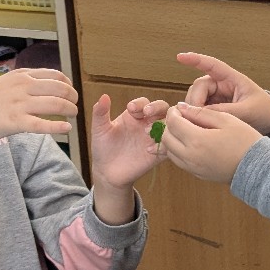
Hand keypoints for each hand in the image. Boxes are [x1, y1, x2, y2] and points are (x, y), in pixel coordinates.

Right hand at [0, 67, 79, 139]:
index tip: (71, 92)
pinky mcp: (16, 122)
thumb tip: (47, 83)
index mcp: (22, 76)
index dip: (69, 84)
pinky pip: (42, 124)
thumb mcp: (7, 82)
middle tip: (75, 105)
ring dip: (70, 110)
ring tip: (73, 116)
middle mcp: (23, 87)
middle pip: (60, 89)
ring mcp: (20, 104)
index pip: (56, 75)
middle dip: (73, 97)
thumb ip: (26, 81)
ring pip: (56, 104)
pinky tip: (67, 129)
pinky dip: (58, 127)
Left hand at [89, 94, 169, 224]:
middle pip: (162, 109)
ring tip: (148, 132)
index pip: (143, 103)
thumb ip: (100, 113)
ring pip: (169, 125)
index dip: (140, 103)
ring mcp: (154, 138)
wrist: (107, 173)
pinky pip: (168, 146)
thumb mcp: (100, 130)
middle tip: (147, 113)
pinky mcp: (158, 153)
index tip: (131, 108)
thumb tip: (103, 96)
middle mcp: (147, 124)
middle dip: (157, 107)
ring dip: (162, 124)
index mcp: (134, 116)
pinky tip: (149, 150)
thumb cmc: (103, 148)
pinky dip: (164, 145)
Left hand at [161, 101, 262, 183]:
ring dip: (172, 138)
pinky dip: (178, 150)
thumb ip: (201, 112)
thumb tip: (182, 107)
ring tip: (185, 129)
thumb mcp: (226, 119)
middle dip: (170, 125)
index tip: (180, 108)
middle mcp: (190, 156)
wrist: (256, 167)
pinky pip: (178, 161)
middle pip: (166, 138)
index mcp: (197, 140)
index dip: (173, 112)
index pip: (173, 123)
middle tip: (181, 117)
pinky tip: (190, 142)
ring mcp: (192, 168)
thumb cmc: (245, 141)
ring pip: (169, 151)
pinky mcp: (196, 174)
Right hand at [176, 52, 269, 134]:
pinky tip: (197, 125)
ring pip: (196, 99)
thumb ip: (226, 111)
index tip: (180, 57)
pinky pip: (199, 110)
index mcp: (232, 79)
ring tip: (200, 123)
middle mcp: (222, 85)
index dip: (195, 60)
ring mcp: (217, 97)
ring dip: (194, 110)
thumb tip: (201, 112)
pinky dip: (196, 116)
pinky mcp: (214, 108)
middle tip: (196, 116)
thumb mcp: (247, 111)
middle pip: (199, 87)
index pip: (211, 65)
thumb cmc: (264, 111)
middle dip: (195, 100)